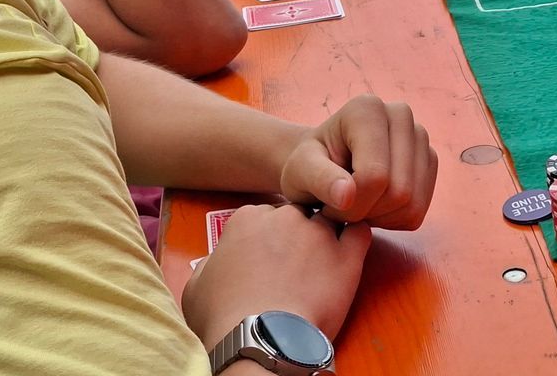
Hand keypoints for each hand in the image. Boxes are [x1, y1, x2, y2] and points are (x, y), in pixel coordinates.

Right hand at [181, 202, 370, 347]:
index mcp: (247, 218)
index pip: (264, 217)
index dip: (266, 240)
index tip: (266, 261)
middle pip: (296, 216)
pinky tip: (346, 259)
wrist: (260, 340)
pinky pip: (359, 232)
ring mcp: (318, 233)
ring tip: (320, 270)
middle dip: (295, 237)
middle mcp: (284, 217)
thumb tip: (215, 265)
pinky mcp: (346, 256)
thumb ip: (210, 264)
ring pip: (327, 221)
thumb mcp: (196, 287)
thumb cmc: (224, 318)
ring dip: (324, 240)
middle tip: (293, 269)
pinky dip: (355, 239)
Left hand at [279, 94, 436, 229]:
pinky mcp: (429, 161)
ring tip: (354, 205)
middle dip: (365, 212)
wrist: (324, 163)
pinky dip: (393, 220)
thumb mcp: (300, 170)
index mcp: (368, 109)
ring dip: (379, 218)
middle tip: (340, 208)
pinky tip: (372, 206)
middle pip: (399, 191)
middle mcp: (401, 115)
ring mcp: (420, 137)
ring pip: (411, 204)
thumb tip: (347, 195)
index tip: (327, 203)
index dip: (351, 204)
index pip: (375, 175)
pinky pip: (418, 211)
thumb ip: (319, 180)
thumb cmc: (307, 165)